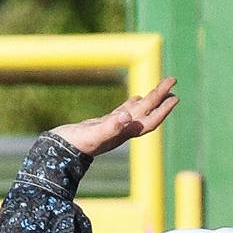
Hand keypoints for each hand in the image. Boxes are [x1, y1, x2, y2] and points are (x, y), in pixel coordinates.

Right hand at [50, 78, 177, 158]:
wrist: (58, 152)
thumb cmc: (76, 145)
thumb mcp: (93, 134)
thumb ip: (110, 126)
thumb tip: (125, 117)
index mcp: (124, 133)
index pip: (149, 119)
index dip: (163, 108)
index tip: (174, 96)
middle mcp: (122, 131)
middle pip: (146, 111)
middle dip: (160, 97)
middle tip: (172, 80)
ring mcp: (114, 128)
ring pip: (137, 111)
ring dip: (149, 100)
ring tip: (160, 89)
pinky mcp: (104, 125)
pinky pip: (124, 113)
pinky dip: (132, 105)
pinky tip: (136, 99)